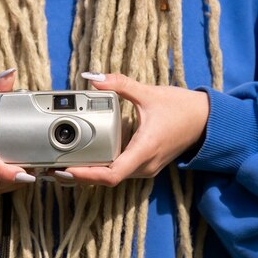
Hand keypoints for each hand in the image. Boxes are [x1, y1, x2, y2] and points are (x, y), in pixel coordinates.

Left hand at [53, 73, 209, 186]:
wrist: (205, 121)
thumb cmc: (181, 109)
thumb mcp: (149, 93)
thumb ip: (120, 85)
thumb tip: (92, 78)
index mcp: (144, 150)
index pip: (112, 175)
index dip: (86, 175)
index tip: (66, 170)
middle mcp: (143, 165)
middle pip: (106, 179)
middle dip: (79, 176)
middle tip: (51, 169)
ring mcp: (144, 168)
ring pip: (111, 177)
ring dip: (87, 174)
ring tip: (61, 167)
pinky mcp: (143, 164)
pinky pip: (118, 171)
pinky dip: (99, 168)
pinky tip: (83, 160)